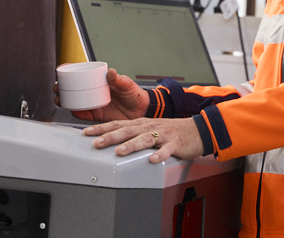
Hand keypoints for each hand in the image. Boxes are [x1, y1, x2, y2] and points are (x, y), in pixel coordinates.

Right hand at [54, 68, 148, 121]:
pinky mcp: (98, 115)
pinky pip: (84, 114)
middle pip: (75, 90)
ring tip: (60, 100)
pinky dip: (76, 113)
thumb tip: (111, 72)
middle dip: (63, 89)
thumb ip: (120, 79)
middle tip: (57, 89)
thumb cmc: (136, 95)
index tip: (61, 73)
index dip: (70, 75)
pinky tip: (71, 110)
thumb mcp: (128, 84)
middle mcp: (96, 93)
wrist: (142, 111)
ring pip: (76, 102)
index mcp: (101, 82)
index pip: (82, 77)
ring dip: (66, 101)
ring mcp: (95, 104)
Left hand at [84, 117, 204, 162]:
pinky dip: (159, 155)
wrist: (196, 130)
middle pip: (128, 131)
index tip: (86, 133)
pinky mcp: (175, 143)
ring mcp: (162, 135)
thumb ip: (133, 133)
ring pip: (145, 139)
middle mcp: (150, 127)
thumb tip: (113, 139)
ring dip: (131, 145)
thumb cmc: (171, 131)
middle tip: (97, 143)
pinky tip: (152, 160)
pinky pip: (167, 150)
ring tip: (120, 152)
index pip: (118, 124)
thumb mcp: (149, 129)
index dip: (102, 128)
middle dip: (111, 136)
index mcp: (142, 124)